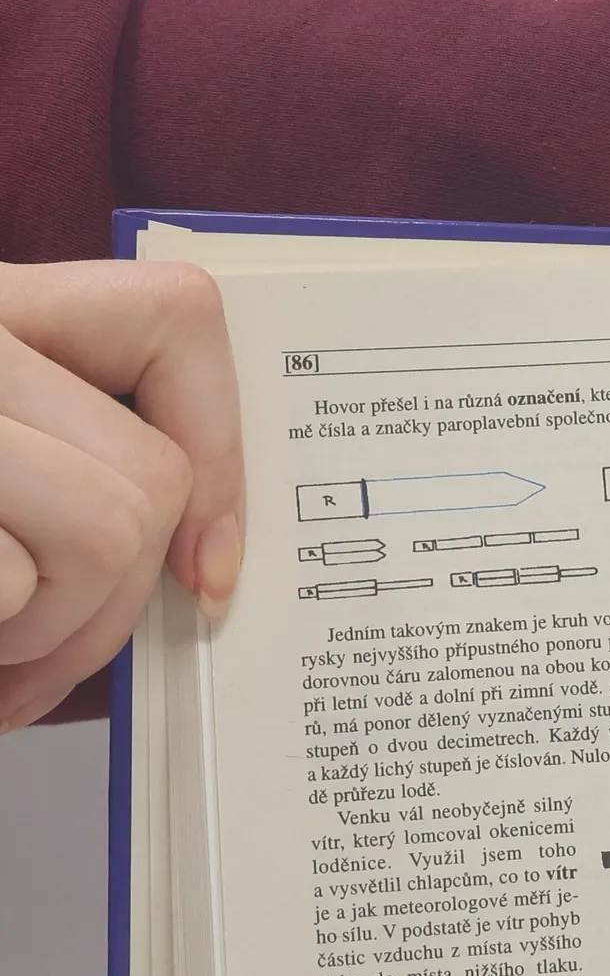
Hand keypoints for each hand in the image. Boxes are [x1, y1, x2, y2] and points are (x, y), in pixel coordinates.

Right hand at [0, 261, 243, 731]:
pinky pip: (11, 576)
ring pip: (110, 527)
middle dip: (112, 605)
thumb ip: (73, 471)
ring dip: (52, 636)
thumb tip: (211, 550)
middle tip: (29, 657)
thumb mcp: (4, 484)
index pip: (172, 319)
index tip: (208, 566)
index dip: (220, 449)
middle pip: (150, 471)